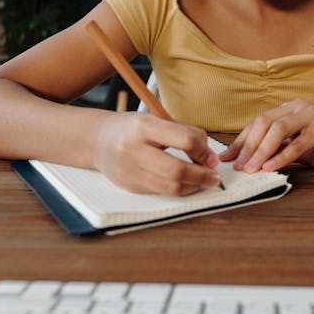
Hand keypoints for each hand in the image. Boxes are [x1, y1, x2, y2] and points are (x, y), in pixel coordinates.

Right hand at [94, 113, 222, 194]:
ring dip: (194, 187)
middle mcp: (133, 149)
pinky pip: (162, 193)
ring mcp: (129, 171)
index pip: (184, 140)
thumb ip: (185, 133)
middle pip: (177, 170)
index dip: (203, 150)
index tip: (212, 156)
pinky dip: (180, 190)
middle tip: (214, 175)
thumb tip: (210, 157)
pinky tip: (189, 184)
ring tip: (205, 181)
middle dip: (202, 175)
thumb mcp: (156, 120)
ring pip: (170, 187)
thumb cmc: (134, 129)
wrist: (99, 141)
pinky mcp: (130, 186)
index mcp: (144, 126)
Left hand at [219, 99, 313, 172]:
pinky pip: (297, 143)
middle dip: (248, 146)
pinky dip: (282, 156)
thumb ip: (276, 150)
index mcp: (288, 110)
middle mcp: (297, 107)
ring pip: (278, 130)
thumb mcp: (296, 150)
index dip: (241, 141)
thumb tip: (249, 162)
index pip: (258, 123)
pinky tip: (271, 167)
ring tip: (252, 168)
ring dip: (262, 150)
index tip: (227, 158)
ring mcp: (310, 115)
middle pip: (264, 123)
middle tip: (238, 165)